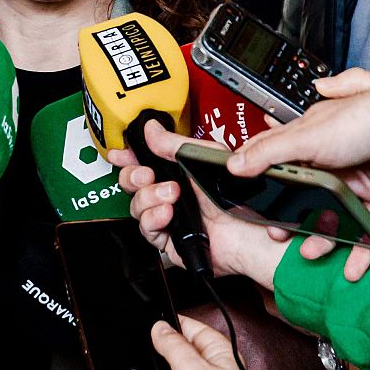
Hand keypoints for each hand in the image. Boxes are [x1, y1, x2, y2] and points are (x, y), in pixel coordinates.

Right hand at [108, 125, 288, 287]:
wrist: (248, 232)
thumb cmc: (236, 198)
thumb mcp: (204, 160)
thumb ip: (174, 145)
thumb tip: (151, 129)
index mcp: (178, 173)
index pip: (144, 162)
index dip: (128, 157)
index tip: (121, 153)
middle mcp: (171, 195)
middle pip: (133, 183)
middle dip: (134, 176)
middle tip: (147, 174)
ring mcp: (169, 217)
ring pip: (136, 206)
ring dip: (148, 197)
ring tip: (171, 195)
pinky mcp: (169, 240)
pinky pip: (147, 229)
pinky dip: (153, 218)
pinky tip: (167, 212)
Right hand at [223, 70, 369, 279]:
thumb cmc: (361, 119)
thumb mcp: (304, 136)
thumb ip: (267, 152)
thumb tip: (235, 164)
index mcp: (305, 139)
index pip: (272, 158)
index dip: (256, 176)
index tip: (243, 198)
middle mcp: (326, 161)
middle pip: (301, 194)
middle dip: (289, 218)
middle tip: (278, 234)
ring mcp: (349, 181)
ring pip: (330, 216)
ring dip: (321, 238)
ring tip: (312, 252)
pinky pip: (363, 228)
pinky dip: (359, 250)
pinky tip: (350, 268)